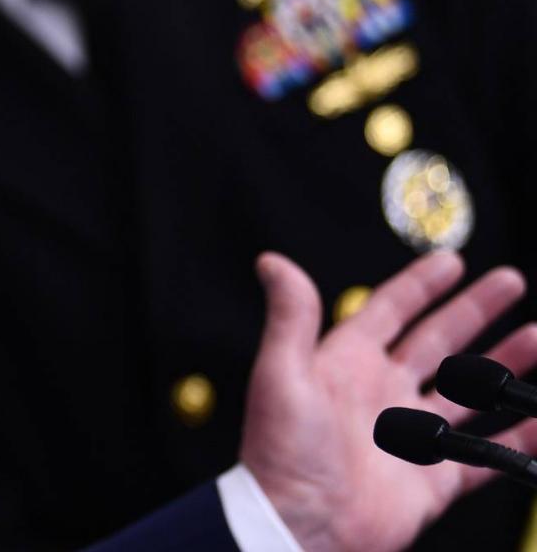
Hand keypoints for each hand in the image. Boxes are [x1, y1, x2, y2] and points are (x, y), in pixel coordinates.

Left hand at [239, 250, 536, 551]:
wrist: (298, 525)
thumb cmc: (281, 453)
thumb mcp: (281, 374)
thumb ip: (289, 317)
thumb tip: (273, 263)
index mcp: (344, 363)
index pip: (388, 311)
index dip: (419, 286)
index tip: (452, 261)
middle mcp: (380, 394)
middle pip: (437, 341)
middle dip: (474, 311)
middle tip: (510, 283)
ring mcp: (409, 435)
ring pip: (468, 392)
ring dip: (503, 364)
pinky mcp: (431, 480)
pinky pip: (485, 456)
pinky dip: (518, 440)